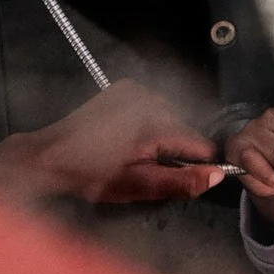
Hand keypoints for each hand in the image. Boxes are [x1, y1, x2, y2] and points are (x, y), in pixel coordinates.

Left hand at [0, 80, 223, 204]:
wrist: (51, 156)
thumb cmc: (94, 177)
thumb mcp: (139, 186)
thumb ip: (182, 181)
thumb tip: (221, 174)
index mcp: (157, 126)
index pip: (200, 146)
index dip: (194, 165)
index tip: (175, 176)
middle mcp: (152, 100)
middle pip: (184, 131)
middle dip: (172, 151)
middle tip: (143, 167)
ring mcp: (137, 90)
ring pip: (169, 118)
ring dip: (159, 136)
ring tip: (131, 152)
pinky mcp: (124, 87)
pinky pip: (152, 106)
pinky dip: (146, 121)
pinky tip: (126, 135)